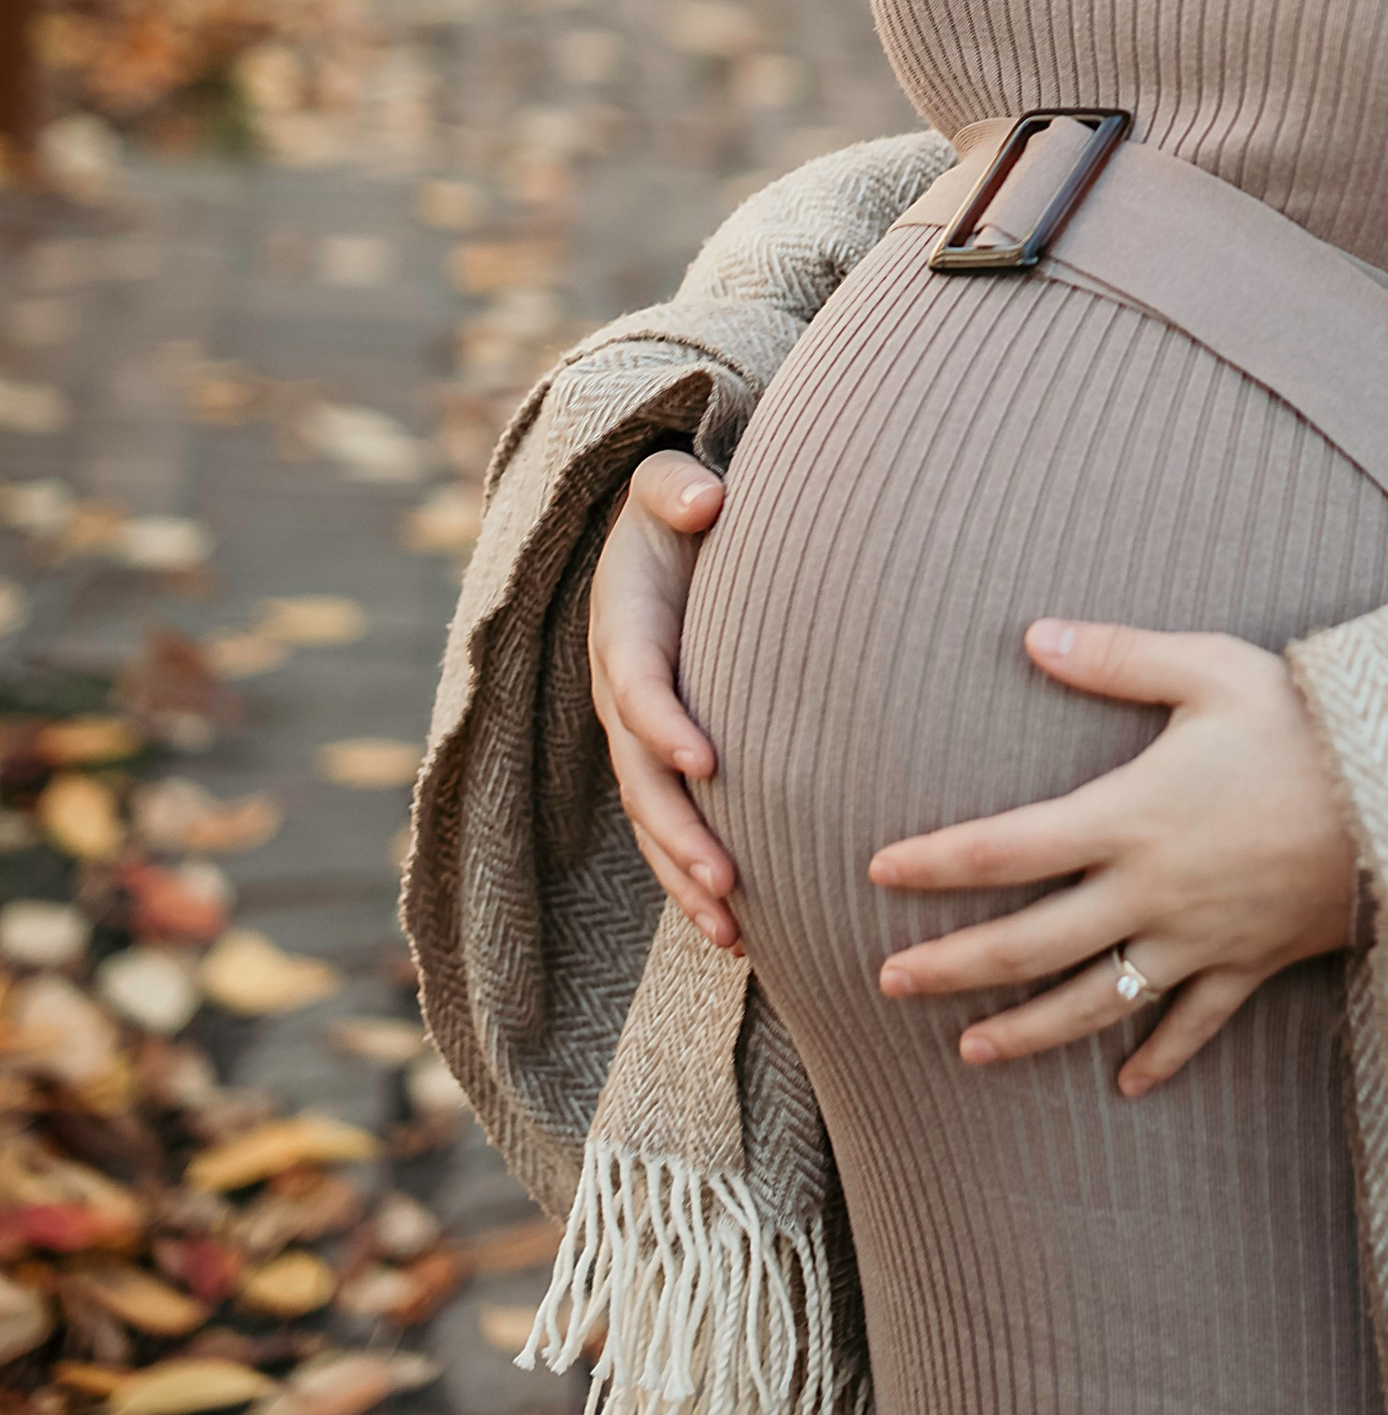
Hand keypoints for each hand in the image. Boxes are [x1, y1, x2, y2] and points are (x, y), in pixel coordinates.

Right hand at [588, 453, 737, 951]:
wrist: (664, 530)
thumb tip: (705, 501)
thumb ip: (677, 486)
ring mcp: (636, 733)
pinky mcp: (662, 757)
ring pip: (652, 820)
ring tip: (733, 933)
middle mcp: (620, 692)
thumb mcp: (666, 481)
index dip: (664, 725)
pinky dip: (694, 876)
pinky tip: (739, 927)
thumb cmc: (676, 506)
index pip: (637, 686)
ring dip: (686, 878)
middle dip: (678, 834)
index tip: (708, 761)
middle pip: (639, 778)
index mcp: (621, 630)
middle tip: (727, 881)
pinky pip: (671, 826)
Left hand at [868, 620, 1359, 1095]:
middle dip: (953, 967)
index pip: (1005, 848)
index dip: (936, 862)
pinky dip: (1159, 1057)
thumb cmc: (1304, 721)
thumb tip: (1032, 635)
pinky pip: (1194, 1025)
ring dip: (1027, 1032)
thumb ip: (1117, 656)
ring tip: (968, 1052)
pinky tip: (1125, 1084)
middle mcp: (1151, 891)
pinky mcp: (1250, 965)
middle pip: (1030, 945)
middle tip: (887, 983)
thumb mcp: (1209, 669)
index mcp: (1129, 815)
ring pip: (1095, 1002)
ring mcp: (1199, 939)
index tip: (878, 872)